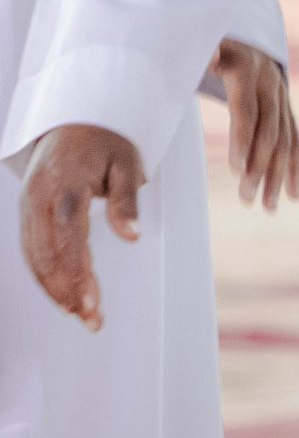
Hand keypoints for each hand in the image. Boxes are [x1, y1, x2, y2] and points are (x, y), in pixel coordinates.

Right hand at [19, 124, 145, 330]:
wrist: (72, 119)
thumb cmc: (103, 140)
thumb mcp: (126, 163)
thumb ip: (126, 201)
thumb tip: (132, 236)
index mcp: (64, 182)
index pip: (67, 233)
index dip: (76, 270)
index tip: (88, 300)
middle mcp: (39, 196)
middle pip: (48, 252)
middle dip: (67, 290)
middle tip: (91, 318)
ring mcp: (28, 205)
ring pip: (36, 256)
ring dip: (55, 289)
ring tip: (81, 314)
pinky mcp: (27, 213)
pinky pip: (31, 250)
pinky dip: (46, 275)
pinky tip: (63, 295)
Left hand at [207, 39, 298, 210]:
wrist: (243, 32)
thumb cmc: (213, 44)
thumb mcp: (205, 43)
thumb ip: (205, 53)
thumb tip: (209, 56)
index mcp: (247, 70)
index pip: (246, 110)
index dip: (243, 139)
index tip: (236, 169)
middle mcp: (270, 84)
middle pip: (269, 131)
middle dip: (259, 167)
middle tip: (246, 198)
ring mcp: (282, 97)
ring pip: (285, 140)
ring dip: (277, 175)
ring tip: (267, 206)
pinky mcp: (286, 108)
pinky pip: (294, 140)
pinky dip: (293, 168)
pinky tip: (291, 195)